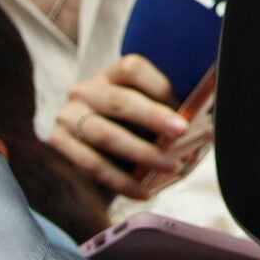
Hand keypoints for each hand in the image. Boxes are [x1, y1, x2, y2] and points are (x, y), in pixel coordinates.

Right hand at [49, 53, 186, 199]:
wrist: (86, 154)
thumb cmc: (124, 132)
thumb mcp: (141, 117)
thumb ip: (164, 119)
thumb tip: (201, 131)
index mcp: (110, 75)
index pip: (132, 69)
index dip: (159, 86)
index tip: (183, 108)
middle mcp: (85, 91)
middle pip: (119, 101)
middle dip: (153, 117)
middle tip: (181, 132)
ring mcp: (67, 116)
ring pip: (104, 135)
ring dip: (140, 152)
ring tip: (168, 166)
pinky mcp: (57, 143)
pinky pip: (91, 164)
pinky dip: (120, 181)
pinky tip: (143, 191)